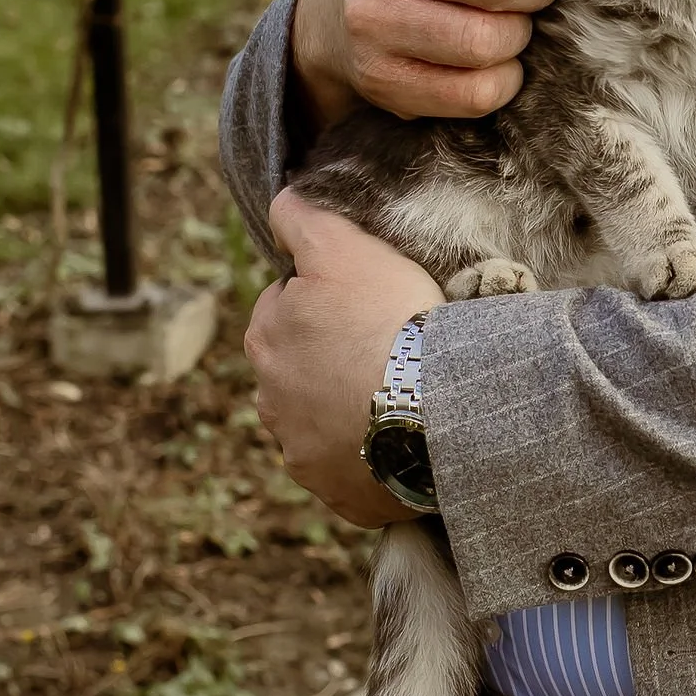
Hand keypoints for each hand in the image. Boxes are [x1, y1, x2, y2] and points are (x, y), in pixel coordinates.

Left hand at [246, 190, 445, 527]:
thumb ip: (302, 219)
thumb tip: (278, 202)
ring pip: (322, 420)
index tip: (365, 301)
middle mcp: (270, 401)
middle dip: (331, 357)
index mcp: (266, 338)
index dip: (327, 298)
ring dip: (348, 409)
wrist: (430, 411)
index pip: (287, 307)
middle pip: (300, 367)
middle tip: (386, 347)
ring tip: (399, 396)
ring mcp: (302, 453)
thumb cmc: (388, 321)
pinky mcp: (337, 493)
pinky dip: (370, 456)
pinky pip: (352, 470)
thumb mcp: (344, 246)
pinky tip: (402, 438)